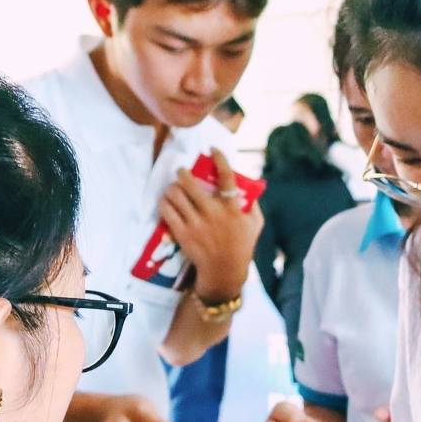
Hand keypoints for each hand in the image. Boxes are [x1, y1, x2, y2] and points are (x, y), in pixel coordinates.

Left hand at [160, 148, 262, 299]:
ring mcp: (196, 224)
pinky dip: (165, 202)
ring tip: (173, 188)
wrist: (224, 271)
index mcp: (232, 209)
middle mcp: (213, 214)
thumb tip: (247, 184)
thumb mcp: (255, 224)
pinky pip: (167, 211)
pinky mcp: (182, 234)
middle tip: (182, 172)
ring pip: (176, 195)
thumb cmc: (242, 246)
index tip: (212, 150)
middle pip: (191, 183)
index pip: (226, 177)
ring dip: (172, 187)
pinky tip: (167, 201)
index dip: (219, 159)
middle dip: (183, 173)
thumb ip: (252, 203)